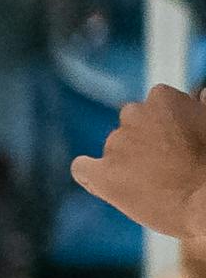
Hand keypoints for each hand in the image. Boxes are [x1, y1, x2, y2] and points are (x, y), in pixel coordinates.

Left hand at [74, 86, 205, 242]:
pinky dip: (90, 173)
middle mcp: (133, 115)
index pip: (155, 103)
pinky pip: (82, 168)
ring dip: (126, 160)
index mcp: (163, 97)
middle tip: (167, 163)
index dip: (167, 124)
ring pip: (114, 147)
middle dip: (144, 139)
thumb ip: (202, 108)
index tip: (179, 141)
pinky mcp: (103, 174)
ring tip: (154, 182)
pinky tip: (103, 182)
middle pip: (131, 123)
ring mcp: (116, 144)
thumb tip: (202, 95)